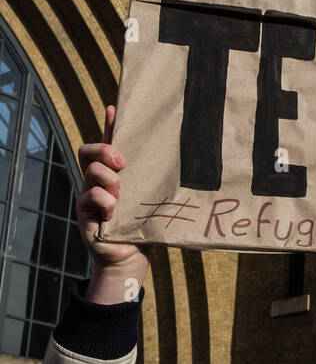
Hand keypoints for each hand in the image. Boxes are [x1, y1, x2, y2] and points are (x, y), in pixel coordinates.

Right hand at [76, 105, 150, 300]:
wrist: (132, 256)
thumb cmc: (145, 223)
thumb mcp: (152, 196)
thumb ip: (157, 177)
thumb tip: (182, 153)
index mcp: (113, 173)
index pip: (107, 142)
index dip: (109, 124)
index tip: (115, 108)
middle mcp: (97, 181)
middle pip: (89, 151)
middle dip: (105, 149)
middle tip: (123, 162)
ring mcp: (88, 196)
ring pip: (91, 173)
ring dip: (109, 180)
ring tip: (121, 195)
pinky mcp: (84, 214)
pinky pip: (89, 197)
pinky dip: (105, 201)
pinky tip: (115, 212)